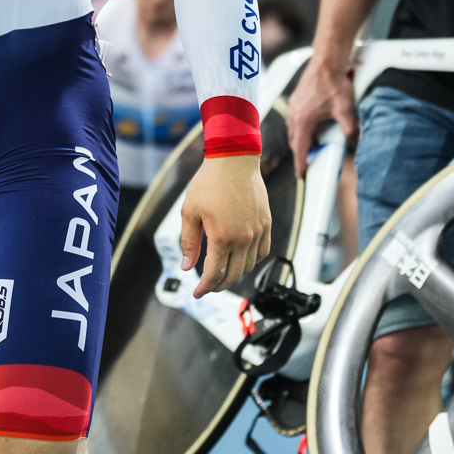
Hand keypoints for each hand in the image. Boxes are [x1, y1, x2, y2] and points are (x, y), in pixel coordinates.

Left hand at [180, 154, 270, 296]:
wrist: (234, 160)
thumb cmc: (209, 183)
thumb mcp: (190, 212)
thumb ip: (189, 242)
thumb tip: (186, 267)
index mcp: (222, 237)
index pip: (214, 274)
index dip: (204, 287)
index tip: (197, 293)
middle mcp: (243, 238)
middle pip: (233, 276)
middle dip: (218, 286)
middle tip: (208, 287)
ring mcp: (258, 232)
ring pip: (249, 266)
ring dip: (235, 274)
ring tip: (222, 273)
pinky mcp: (266, 223)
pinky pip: (263, 252)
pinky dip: (252, 261)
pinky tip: (241, 258)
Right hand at [288, 55, 357, 176]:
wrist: (327, 61)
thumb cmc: (333, 82)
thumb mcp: (345, 109)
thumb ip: (350, 129)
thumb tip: (354, 142)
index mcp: (304, 120)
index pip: (301, 148)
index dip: (301, 164)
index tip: (302, 175)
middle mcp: (295, 114)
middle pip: (294, 141)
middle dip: (300, 154)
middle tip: (307, 164)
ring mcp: (294, 106)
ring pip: (293, 130)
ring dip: (300, 141)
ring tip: (310, 147)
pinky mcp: (297, 99)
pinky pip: (294, 120)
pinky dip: (300, 129)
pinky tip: (309, 127)